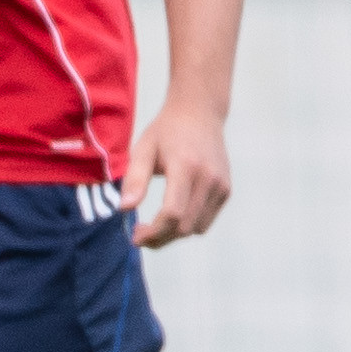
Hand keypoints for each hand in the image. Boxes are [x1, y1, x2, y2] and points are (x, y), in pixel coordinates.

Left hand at [124, 94, 230, 247]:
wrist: (200, 113)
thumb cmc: (166, 131)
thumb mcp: (143, 149)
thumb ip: (134, 179)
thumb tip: (123, 209)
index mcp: (186, 166)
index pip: (173, 213)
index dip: (154, 232)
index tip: (135, 238)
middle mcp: (208, 178)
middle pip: (184, 226)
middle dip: (160, 238)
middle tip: (139, 233)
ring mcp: (221, 185)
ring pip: (197, 228)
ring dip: (173, 235)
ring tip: (154, 226)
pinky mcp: (226, 190)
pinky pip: (206, 220)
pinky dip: (189, 225)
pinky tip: (173, 214)